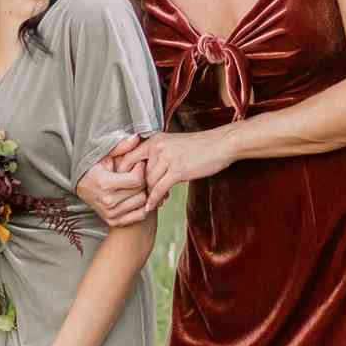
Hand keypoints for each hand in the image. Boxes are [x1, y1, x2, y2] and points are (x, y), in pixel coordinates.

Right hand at [77, 134, 148, 225]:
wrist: (82, 189)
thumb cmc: (94, 170)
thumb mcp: (104, 156)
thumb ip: (120, 147)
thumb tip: (136, 137)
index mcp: (105, 184)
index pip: (137, 180)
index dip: (142, 170)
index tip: (140, 164)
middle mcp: (108, 201)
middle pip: (141, 192)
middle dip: (145, 181)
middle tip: (142, 174)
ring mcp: (111, 213)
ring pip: (142, 203)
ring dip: (144, 193)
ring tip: (139, 185)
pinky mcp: (113, 221)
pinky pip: (139, 216)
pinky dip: (143, 207)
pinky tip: (137, 197)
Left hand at [117, 129, 232, 213]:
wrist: (223, 144)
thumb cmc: (202, 146)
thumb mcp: (175, 144)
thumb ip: (159, 154)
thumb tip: (149, 170)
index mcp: (155, 140)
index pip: (128, 157)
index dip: (123, 173)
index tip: (124, 185)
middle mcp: (157, 147)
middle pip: (138, 173)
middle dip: (139, 187)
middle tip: (141, 198)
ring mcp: (167, 158)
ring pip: (149, 182)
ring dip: (149, 195)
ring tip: (154, 202)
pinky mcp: (178, 170)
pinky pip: (159, 189)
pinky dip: (154, 199)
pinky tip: (152, 205)